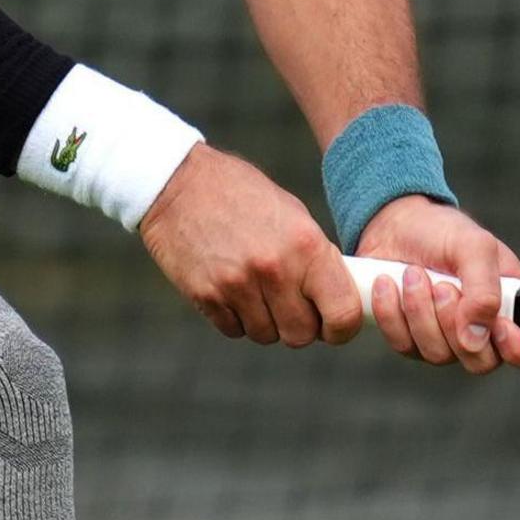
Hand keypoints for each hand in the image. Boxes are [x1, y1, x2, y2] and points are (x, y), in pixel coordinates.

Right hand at [136, 145, 362, 348]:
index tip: (334, 326)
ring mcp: (237, 285)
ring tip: (257, 291)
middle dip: (299, 326)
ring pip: (266, 335)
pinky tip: (231, 290)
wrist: (177, 183)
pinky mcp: (206, 296)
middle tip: (291, 306)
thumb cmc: (241, 194)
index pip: (341, 313)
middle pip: (300, 335)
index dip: (342, 328)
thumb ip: (314, 258)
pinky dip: (236, 318)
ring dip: (266, 322)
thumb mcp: (291, 214)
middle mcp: (274, 270)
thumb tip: (335, 296)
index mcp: (306, 245)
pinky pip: (233, 330)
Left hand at [357, 195, 519, 375]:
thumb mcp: (474, 246)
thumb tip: (476, 337)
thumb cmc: (444, 232)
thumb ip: (484, 290)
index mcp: (518, 308)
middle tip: (443, 285)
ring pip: (439, 355)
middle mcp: (488, 332)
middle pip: (482, 362)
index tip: (501, 328)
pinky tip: (389, 285)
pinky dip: (393, 313)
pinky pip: (405, 346)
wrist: (395, 226)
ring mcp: (450, 341)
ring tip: (413, 274)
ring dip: (421, 311)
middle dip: (455, 322)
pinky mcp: (414, 341)